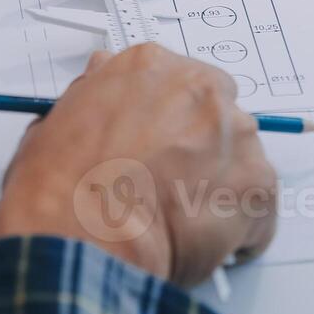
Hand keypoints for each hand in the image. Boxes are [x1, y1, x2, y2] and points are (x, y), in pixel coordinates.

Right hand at [0, 44, 277, 284]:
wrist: (81, 237)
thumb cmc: (60, 190)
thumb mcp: (55, 123)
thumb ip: (93, 98)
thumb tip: (100, 88)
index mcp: (149, 66)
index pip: (176, 84)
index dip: (167, 122)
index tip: (157, 147)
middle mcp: (200, 90)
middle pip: (217, 115)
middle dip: (200, 150)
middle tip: (170, 187)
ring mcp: (235, 135)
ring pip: (240, 161)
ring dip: (219, 189)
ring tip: (180, 223)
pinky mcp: (258, 185)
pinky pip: (259, 210)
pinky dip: (240, 233)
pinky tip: (203, 247)